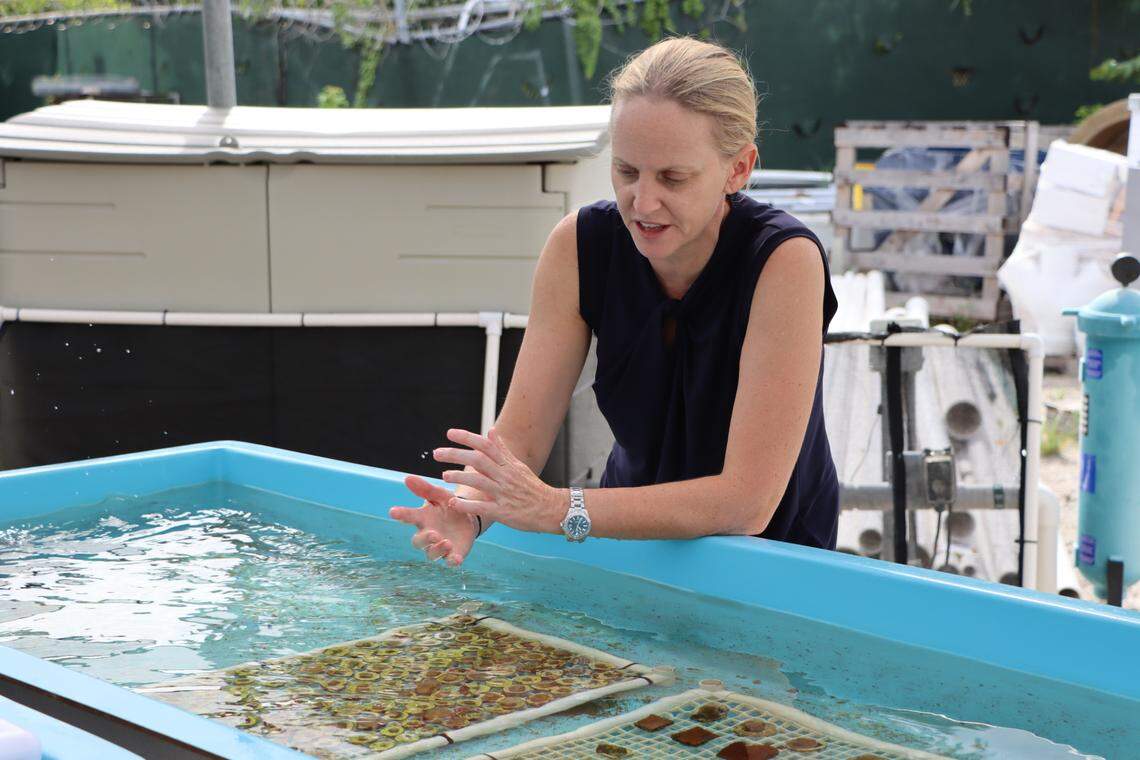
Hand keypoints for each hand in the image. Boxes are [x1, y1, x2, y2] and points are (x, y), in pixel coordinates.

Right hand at [389, 475, 478, 566]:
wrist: (469, 517)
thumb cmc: (448, 506)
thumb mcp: (439, 495)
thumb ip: (425, 489)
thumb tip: (407, 478)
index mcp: (422, 518)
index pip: (408, 516)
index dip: (401, 514)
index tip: (392, 511)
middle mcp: (428, 535)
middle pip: (418, 541)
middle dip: (424, 538)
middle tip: (433, 533)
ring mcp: (439, 546)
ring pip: (432, 554)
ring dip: (438, 549)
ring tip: (446, 542)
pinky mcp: (453, 554)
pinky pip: (450, 561)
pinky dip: (452, 561)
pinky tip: (456, 559)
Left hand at [433, 428, 563, 534]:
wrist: (552, 509)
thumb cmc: (533, 488)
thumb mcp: (519, 466)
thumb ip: (502, 450)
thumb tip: (490, 431)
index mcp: (508, 464)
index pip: (486, 445)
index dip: (467, 437)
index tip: (449, 433)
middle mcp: (506, 476)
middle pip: (478, 460)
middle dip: (456, 454)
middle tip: (436, 453)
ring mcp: (505, 494)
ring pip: (479, 481)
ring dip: (459, 477)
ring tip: (444, 476)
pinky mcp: (504, 512)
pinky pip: (483, 507)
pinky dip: (467, 505)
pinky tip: (454, 503)